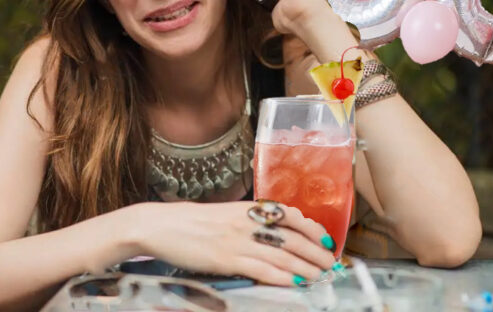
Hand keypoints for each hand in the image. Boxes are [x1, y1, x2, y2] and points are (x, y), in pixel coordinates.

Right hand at [129, 201, 336, 286]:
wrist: (161, 225)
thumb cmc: (191, 222)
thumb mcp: (225, 214)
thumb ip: (248, 221)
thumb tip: (274, 234)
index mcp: (247, 208)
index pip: (289, 214)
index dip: (311, 228)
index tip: (325, 240)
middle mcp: (247, 221)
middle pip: (291, 236)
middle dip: (315, 251)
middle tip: (331, 264)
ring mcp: (237, 240)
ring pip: (282, 254)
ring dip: (305, 267)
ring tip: (320, 276)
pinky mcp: (226, 258)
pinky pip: (262, 269)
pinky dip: (282, 277)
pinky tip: (295, 283)